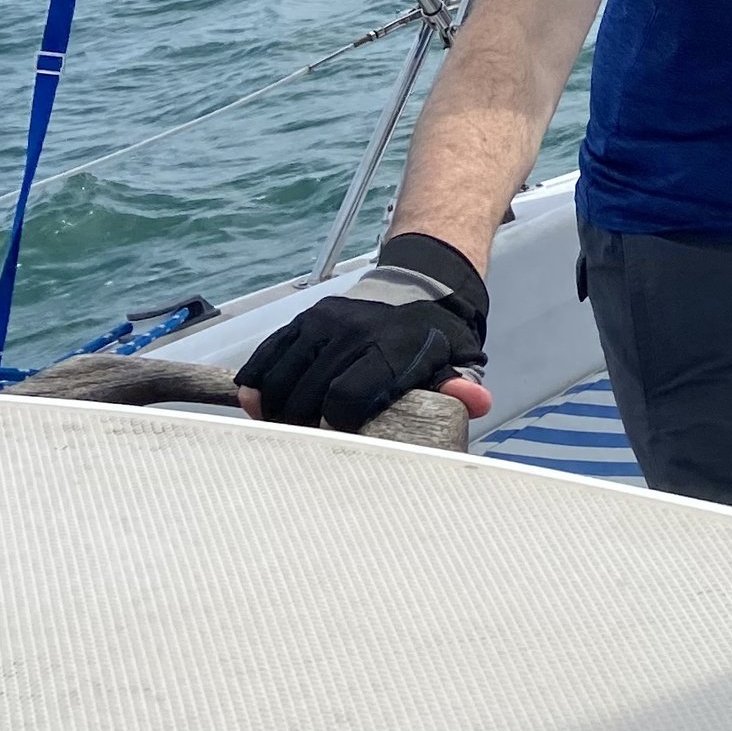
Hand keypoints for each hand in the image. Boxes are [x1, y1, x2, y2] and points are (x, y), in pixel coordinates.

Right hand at [238, 233, 492, 431]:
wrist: (421, 283)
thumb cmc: (438, 338)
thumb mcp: (461, 359)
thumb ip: (462, 385)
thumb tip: (474, 401)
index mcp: (391, 347)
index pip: (347, 395)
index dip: (336, 426)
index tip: (338, 440)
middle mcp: (352, 333)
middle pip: (308, 393)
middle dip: (304, 427)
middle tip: (309, 447)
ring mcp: (322, 324)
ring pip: (281, 376)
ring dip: (276, 410)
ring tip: (284, 432)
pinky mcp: (303, 320)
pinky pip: (268, 354)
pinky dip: (257, 383)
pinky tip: (257, 406)